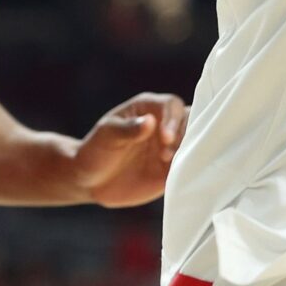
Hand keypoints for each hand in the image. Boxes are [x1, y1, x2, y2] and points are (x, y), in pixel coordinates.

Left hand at [72, 93, 188, 206]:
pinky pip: (189, 167)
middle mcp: (165, 125)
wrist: (90, 180)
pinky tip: (181, 178)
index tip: (165, 137)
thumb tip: (150, 122)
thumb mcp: (106, 136)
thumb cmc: (96, 150)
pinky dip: (191, 171)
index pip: (172, 106)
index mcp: (149, 109)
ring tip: (170, 166)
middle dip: (189, 135)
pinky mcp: (172, 169)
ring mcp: (171, 147)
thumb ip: (128, 129)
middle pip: (192, 121)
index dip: (173, 119)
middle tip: (169, 154)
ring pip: (195, 144)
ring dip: (191, 154)